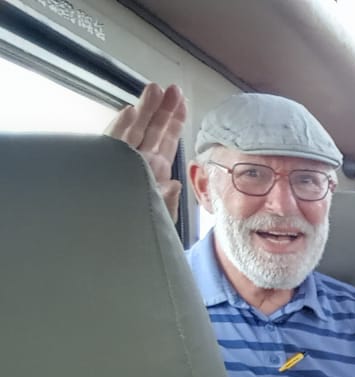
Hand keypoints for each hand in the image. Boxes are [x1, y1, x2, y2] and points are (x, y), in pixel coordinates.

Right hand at [105, 82, 187, 222]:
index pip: (165, 141)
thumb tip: (175, 183)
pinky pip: (115, 144)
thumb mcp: (160, 218)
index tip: (183, 103)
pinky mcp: (105, 166)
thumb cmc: (138, 232)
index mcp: (152, 171)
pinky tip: (130, 112)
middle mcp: (137, 163)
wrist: (115, 243)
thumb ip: (167, 200)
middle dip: (163, 108)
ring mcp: (121, 163)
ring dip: (146, 109)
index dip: (175, 121)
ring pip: (135, 130)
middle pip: (152, 129)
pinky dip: (122, 128)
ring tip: (155, 89)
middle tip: (174, 88)